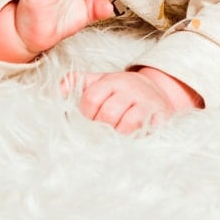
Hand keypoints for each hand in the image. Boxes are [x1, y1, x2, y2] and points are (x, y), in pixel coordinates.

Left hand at [63, 68, 202, 133]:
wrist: (157, 92)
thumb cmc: (122, 91)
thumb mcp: (101, 82)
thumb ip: (78, 83)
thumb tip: (59, 90)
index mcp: (112, 81)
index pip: (91, 98)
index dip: (86, 114)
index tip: (89, 120)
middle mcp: (130, 88)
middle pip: (108, 113)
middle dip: (101, 128)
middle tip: (101, 132)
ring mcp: (146, 102)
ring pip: (127, 124)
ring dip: (118, 134)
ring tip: (115, 136)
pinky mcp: (160, 116)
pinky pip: (145, 131)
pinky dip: (135, 138)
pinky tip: (130, 139)